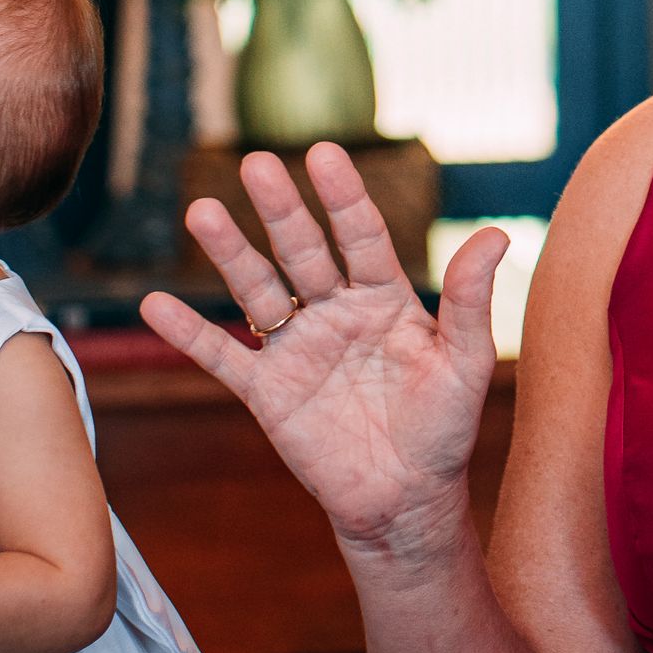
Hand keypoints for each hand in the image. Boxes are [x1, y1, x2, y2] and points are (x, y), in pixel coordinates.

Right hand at [139, 147, 504, 550]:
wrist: (406, 499)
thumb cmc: (443, 428)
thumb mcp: (465, 363)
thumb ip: (472, 301)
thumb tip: (498, 235)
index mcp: (385, 297)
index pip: (362, 235)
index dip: (343, 197)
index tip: (324, 153)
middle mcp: (335, 311)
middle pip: (303, 251)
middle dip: (281, 210)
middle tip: (256, 163)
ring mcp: (297, 348)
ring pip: (257, 290)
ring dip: (230, 253)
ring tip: (203, 212)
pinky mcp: (267, 391)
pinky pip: (223, 356)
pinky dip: (188, 334)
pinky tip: (154, 305)